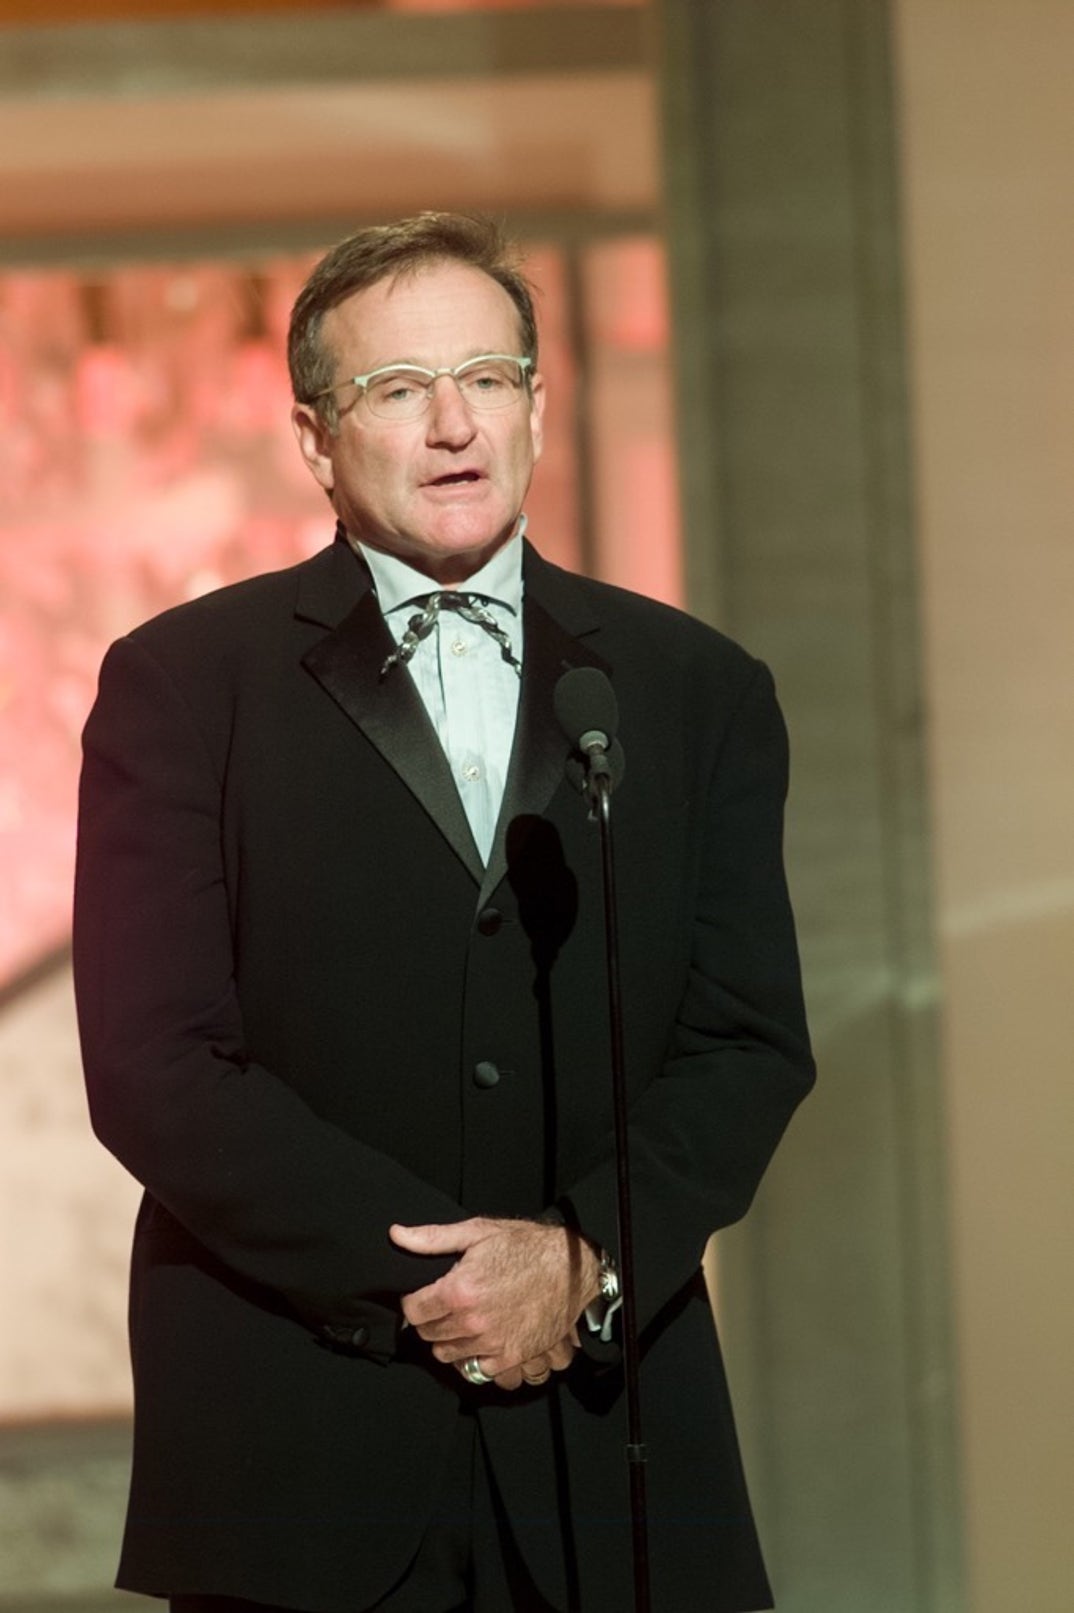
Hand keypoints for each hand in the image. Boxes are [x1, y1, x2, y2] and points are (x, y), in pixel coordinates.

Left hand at [390, 1216, 600, 1381]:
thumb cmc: (524, 1245)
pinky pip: (476, 1369)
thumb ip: (432, 1238)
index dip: (413, 1301)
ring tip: (461, 1321)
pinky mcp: (511, 1357)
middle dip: (429, 1320)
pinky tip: (479, 1338)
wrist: (571, 1268)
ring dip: (448, 1339)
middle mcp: (472, 1322)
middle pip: (428, 1334)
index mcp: (459, 1290)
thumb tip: (396, 1234)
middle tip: (442, 1306)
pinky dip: (473, 1356)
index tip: (422, 1296)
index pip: (413, 1311)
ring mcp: (492, 1343)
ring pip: (447, 1354)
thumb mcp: (478, 1231)